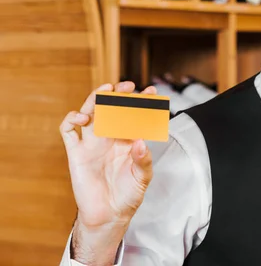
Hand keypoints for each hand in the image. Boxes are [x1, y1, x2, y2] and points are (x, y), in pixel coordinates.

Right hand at [60, 82, 155, 261]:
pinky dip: (71, 118)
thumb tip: (141, 142)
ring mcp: (91, 142)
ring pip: (89, 112)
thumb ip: (144, 160)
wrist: (109, 215)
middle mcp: (109, 137)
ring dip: (95, 98)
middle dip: (118, 93)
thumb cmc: (128, 194)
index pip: (134, 114)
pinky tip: (83, 118)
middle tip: (128, 86)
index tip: (152, 92)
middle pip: (110, 107)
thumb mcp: (143, 178)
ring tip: (105, 91)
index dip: (142, 101)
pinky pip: (67, 130)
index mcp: (127, 139)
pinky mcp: (75, 152)